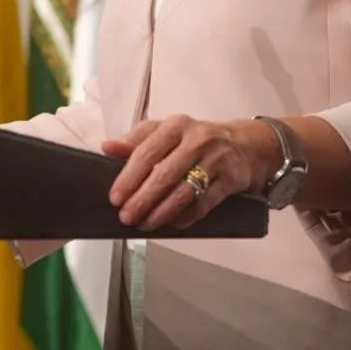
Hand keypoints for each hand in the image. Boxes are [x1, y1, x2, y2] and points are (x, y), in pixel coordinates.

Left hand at [104, 114, 283, 231]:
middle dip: (141, 199)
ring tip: (145, 224)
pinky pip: (204, 203)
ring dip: (160, 212)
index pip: (146, 152)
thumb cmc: (195, 140)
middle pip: (163, 174)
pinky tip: (172, 223)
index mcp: (175, 125)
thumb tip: (107, 148)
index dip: (128, 177)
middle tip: (126, 217)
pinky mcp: (231, 179)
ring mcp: (216, 159)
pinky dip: (185, 216)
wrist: (244, 145)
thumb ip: (136, 140)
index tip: (115, 197)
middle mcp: (197, 139)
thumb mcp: (166, 132)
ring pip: (183, 191)